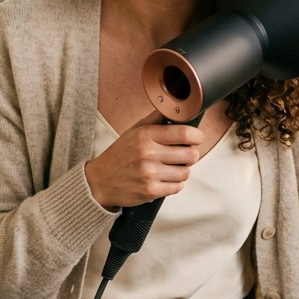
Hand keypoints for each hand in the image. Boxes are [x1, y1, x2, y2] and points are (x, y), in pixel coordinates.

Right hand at [85, 110, 203, 209]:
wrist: (100, 181)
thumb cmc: (119, 155)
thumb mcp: (133, 132)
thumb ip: (154, 120)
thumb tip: (172, 107)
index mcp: (145, 135)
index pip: (183, 133)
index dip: (197, 136)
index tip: (197, 138)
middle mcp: (148, 154)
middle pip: (190, 154)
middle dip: (192, 154)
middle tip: (185, 154)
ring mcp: (150, 174)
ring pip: (186, 172)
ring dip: (182, 171)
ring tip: (171, 168)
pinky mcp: (151, 191)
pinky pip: (178, 187)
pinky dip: (175, 184)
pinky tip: (164, 179)